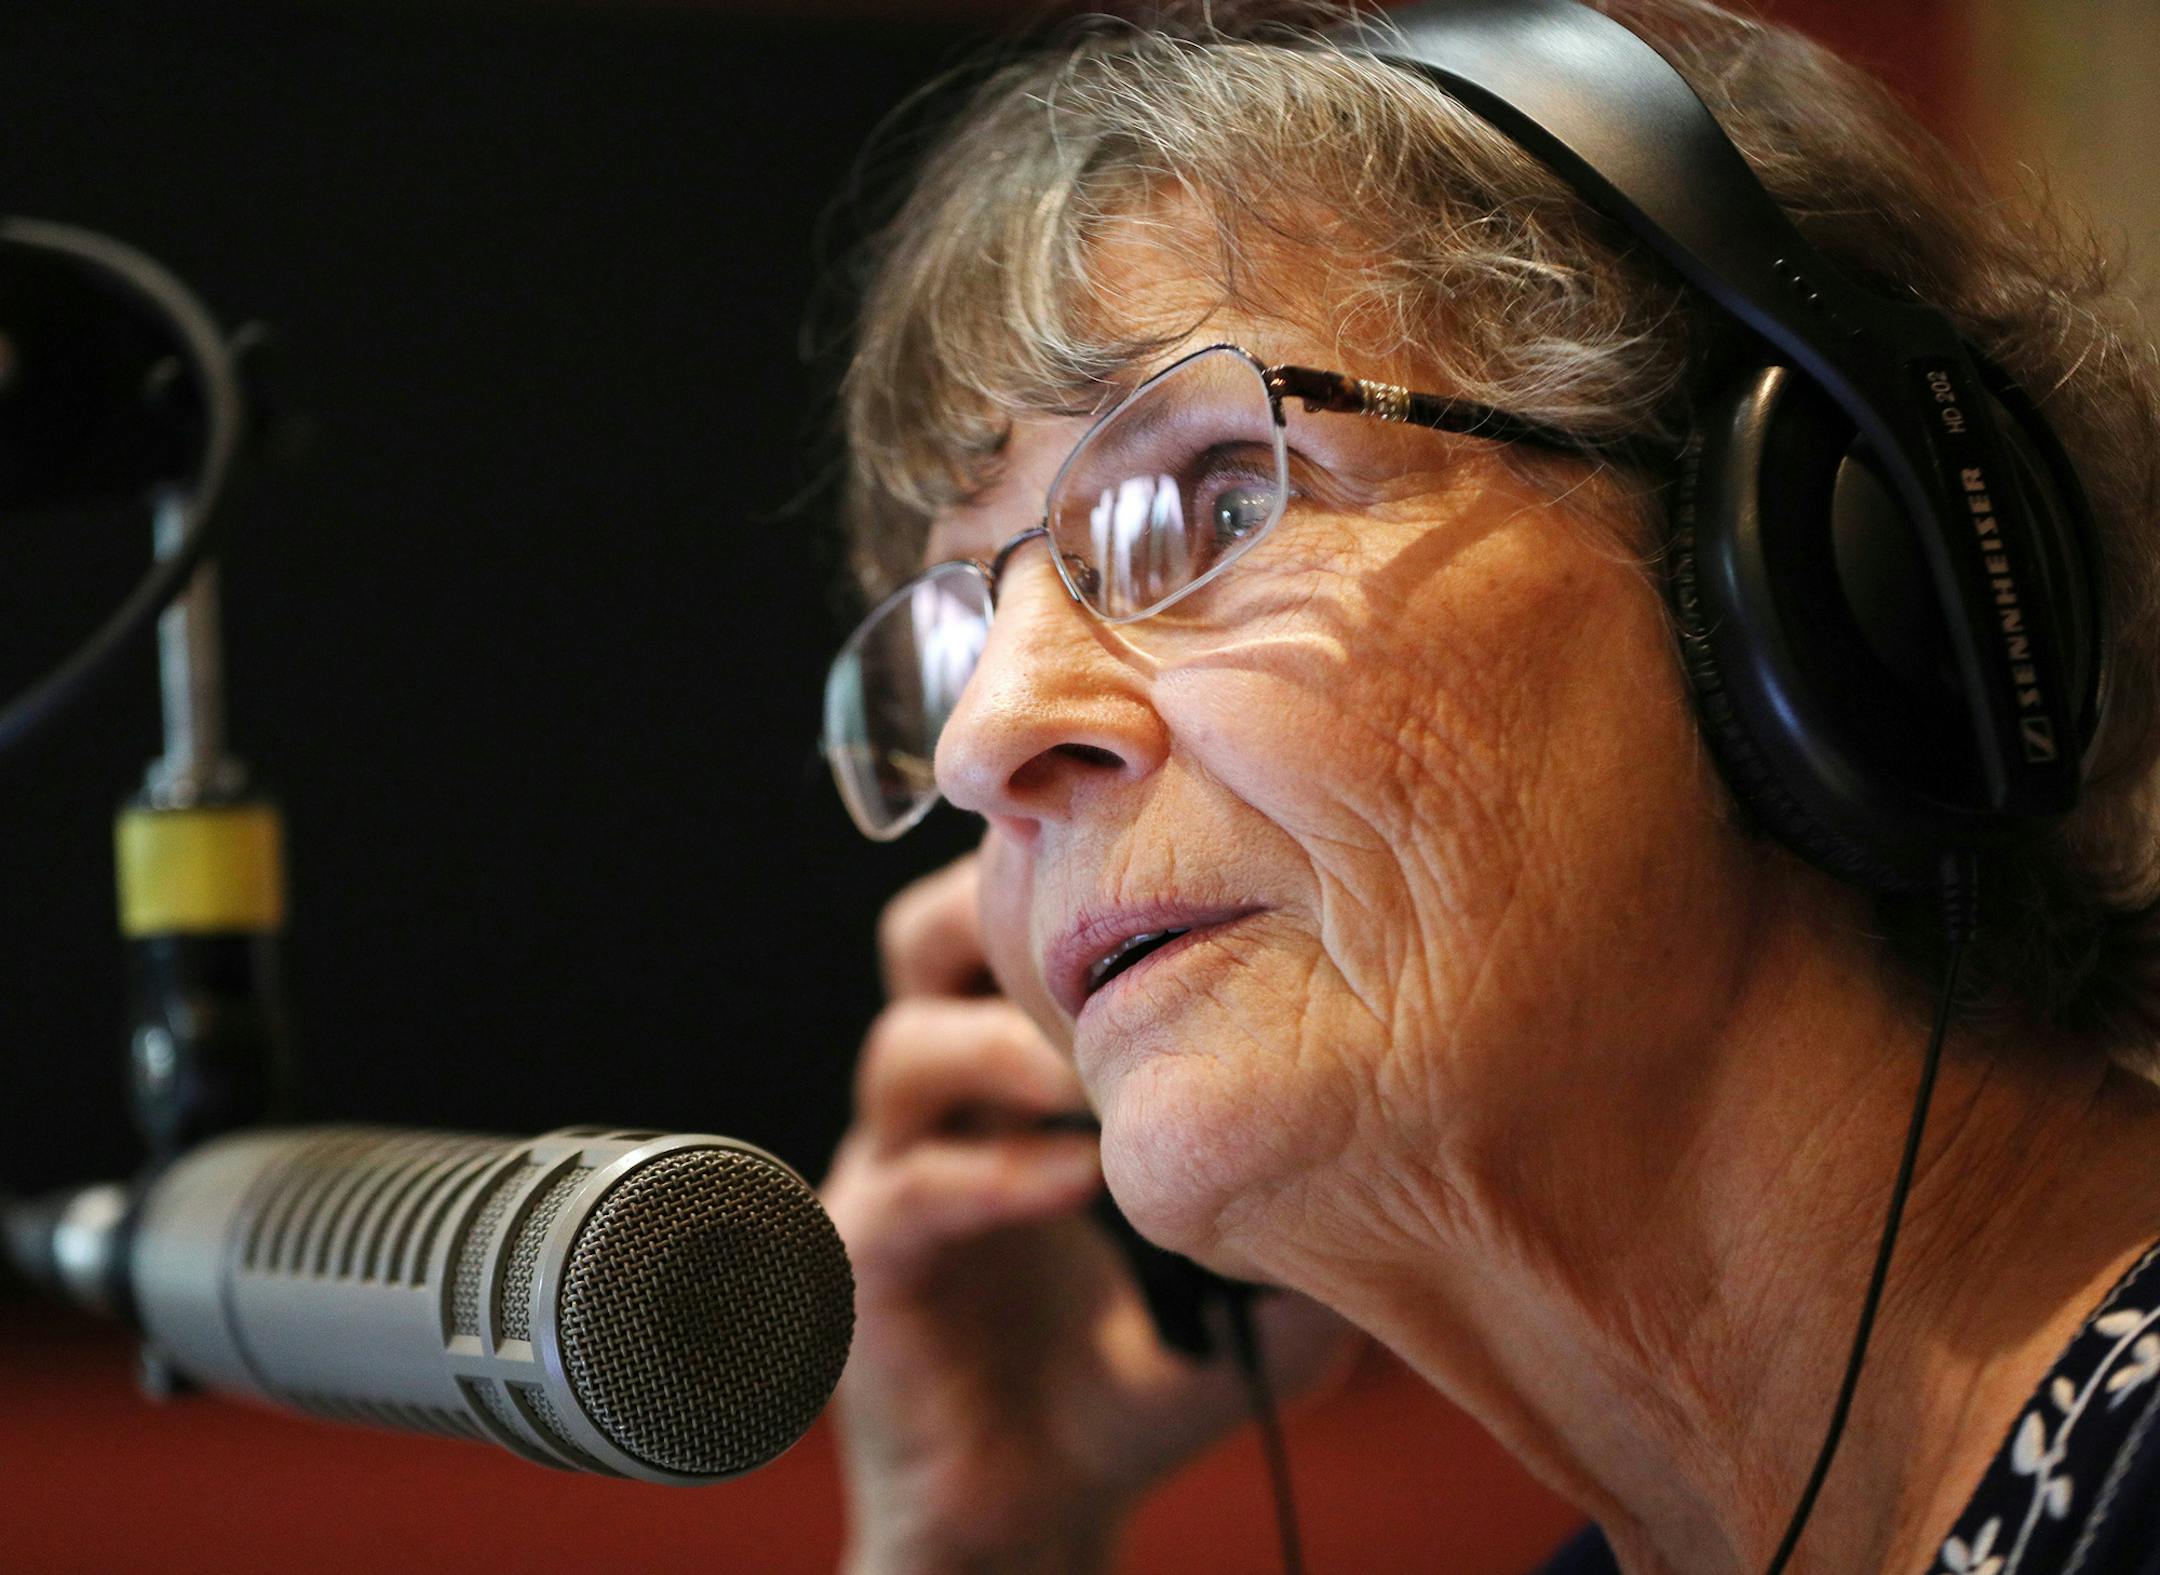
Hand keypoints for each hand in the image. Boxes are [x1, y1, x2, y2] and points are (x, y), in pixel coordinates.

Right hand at [822, 854, 1354, 1573]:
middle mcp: (952, 1103)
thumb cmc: (1137, 1382)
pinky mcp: (869, 1260)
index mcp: (1026, 1076)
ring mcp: (898, 1171)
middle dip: (994, 910)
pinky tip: (1073, 1183)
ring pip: (901, 1049)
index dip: (1070, 876)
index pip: (1020, 926)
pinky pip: (911, 1190)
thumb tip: (1416, 1160)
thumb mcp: (1252, 1289)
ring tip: (1089, 1071)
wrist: (1040, 1508)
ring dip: (1000, 1047)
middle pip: (920, 939)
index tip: (1161, 850)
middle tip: (1093, 920)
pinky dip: (992, 1175)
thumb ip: (1310, 1218)